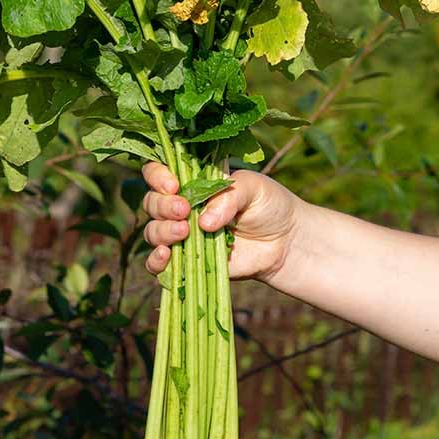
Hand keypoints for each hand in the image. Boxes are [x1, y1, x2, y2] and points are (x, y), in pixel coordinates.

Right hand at [141, 162, 301, 282]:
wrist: (286, 242)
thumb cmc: (269, 206)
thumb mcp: (253, 188)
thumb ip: (228, 197)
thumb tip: (203, 223)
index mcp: (192, 182)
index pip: (158, 173)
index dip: (158, 177)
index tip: (174, 185)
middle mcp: (181, 207)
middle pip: (152, 203)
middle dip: (163, 206)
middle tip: (184, 211)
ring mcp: (182, 236)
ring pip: (152, 232)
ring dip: (161, 232)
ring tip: (183, 232)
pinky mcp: (187, 262)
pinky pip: (158, 264)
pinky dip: (155, 261)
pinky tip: (165, 256)